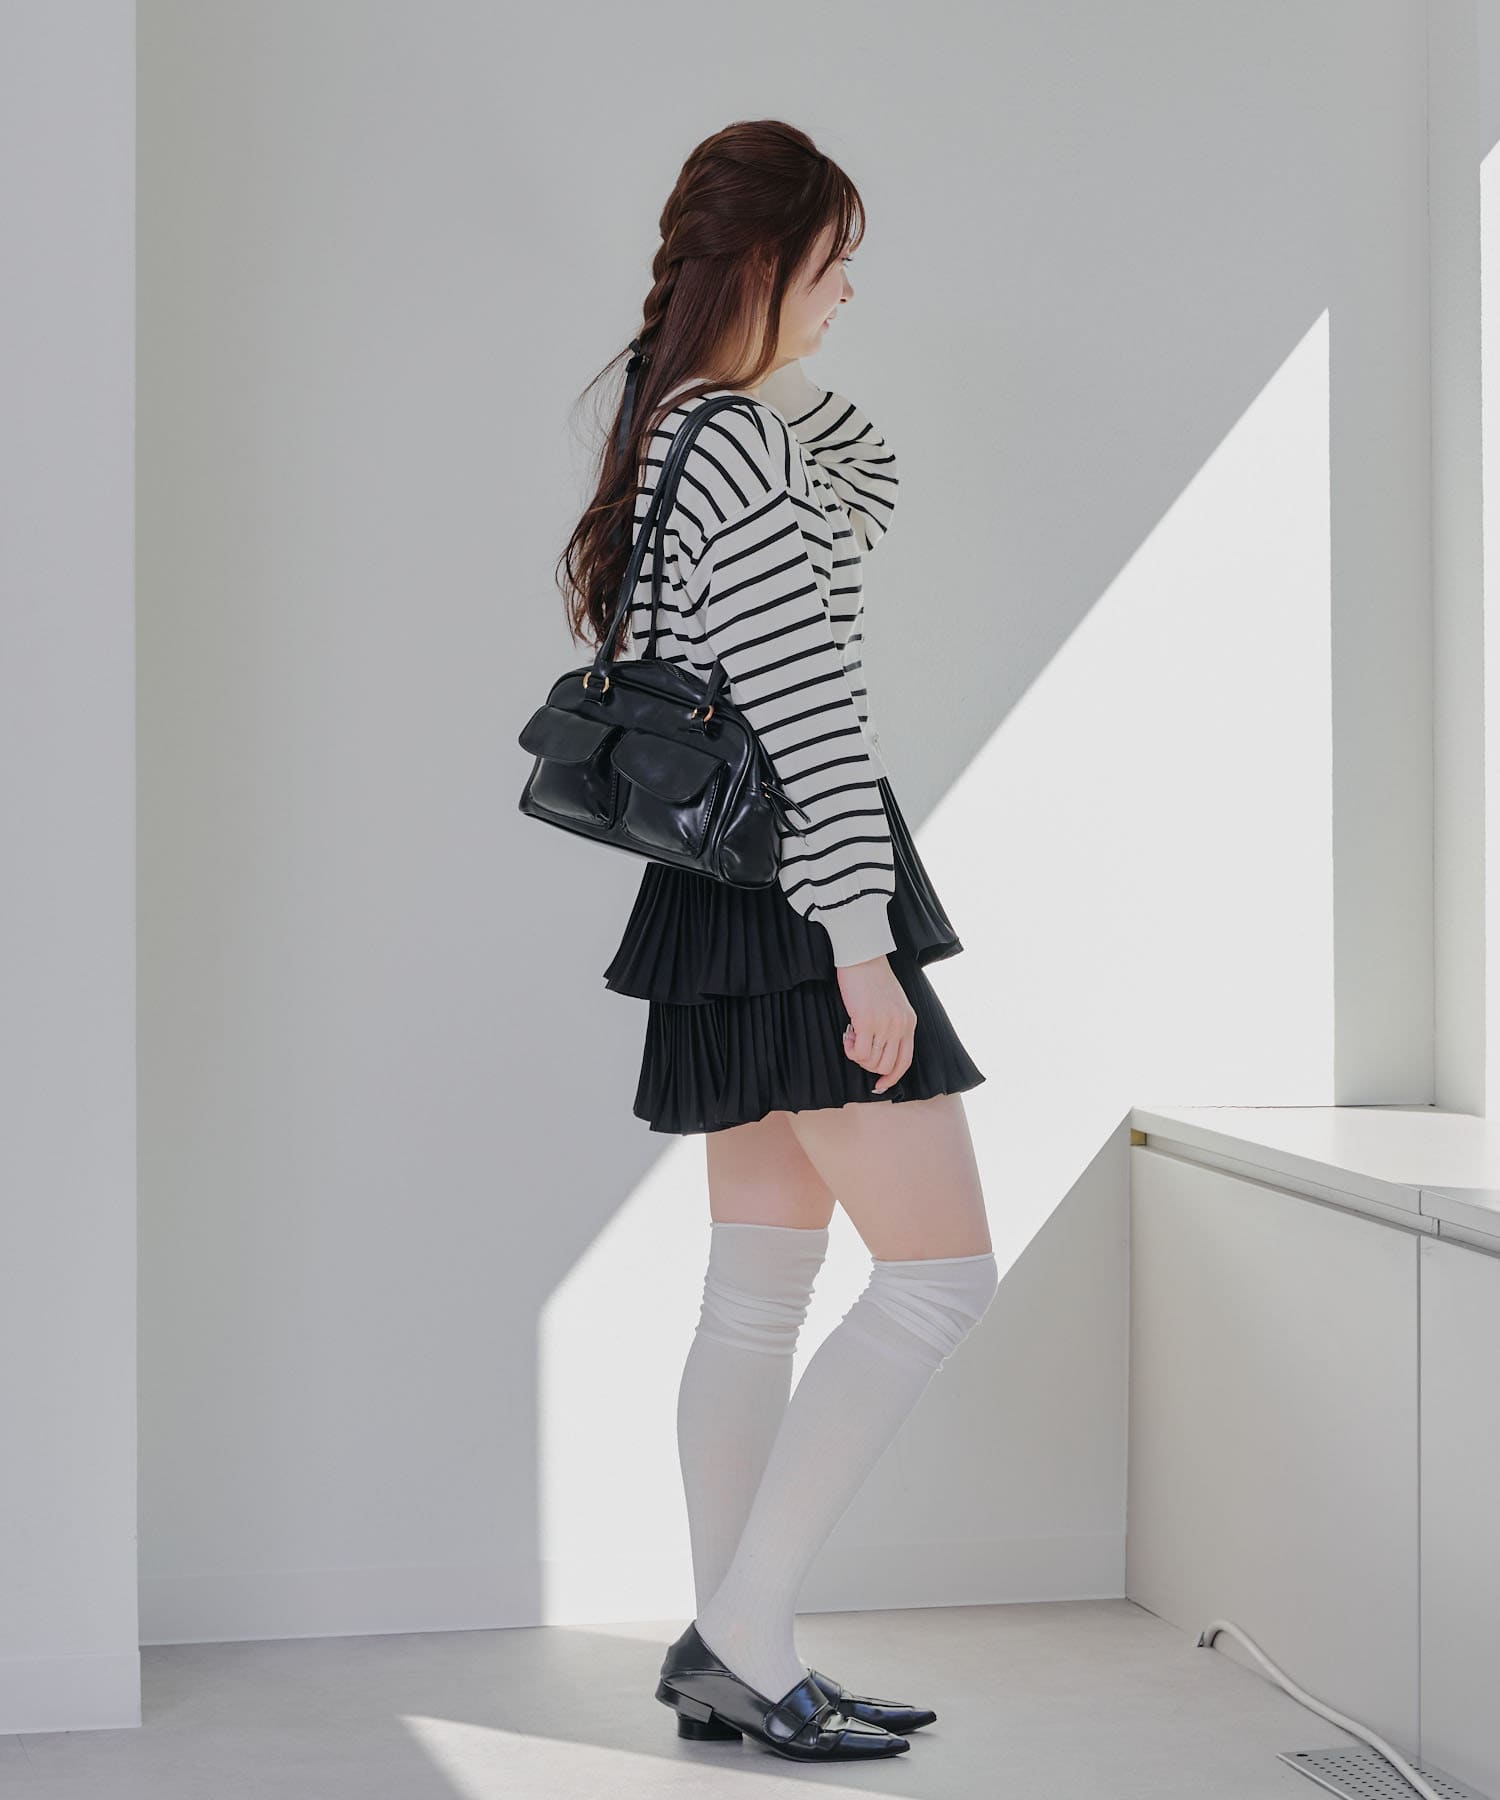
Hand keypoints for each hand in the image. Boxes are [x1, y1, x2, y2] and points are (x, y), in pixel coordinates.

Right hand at [837, 955, 916, 1093]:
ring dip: (857, 1056)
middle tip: (857, 1049)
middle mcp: (900, 1026)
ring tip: (851, 1038)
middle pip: (886, 1065)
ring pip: (871, 1061)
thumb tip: (879, 1049)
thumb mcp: (894, 1004)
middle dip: (868, 1065)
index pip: (905, 1061)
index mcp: (909, 1022)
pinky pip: (857, 1052)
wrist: (863, 957)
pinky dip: (849, 1049)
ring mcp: (884, 1025)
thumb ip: (893, 1025)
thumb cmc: (874, 978)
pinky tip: (846, 1034)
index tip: (880, 1084)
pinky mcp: (866, 1021)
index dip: (892, 1077)